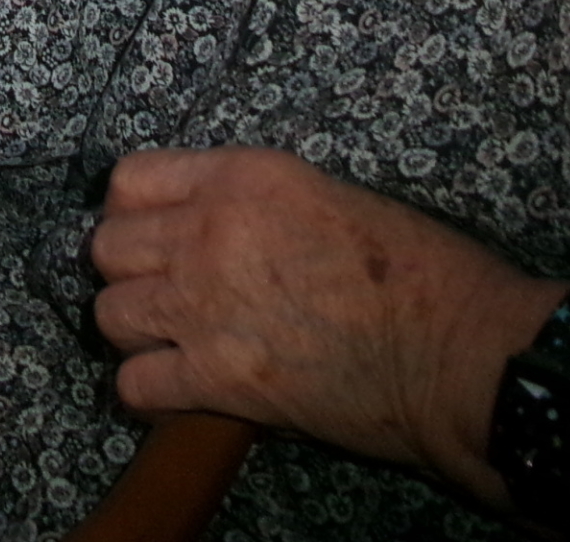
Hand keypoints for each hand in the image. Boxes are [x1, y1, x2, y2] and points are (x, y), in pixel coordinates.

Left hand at [90, 148, 567, 507]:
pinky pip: (135, 384)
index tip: (152, 235)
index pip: (129, 180)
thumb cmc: (423, 276)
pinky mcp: (220, 377)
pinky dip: (150, 392)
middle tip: (164, 293)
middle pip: (106, 248)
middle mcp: (210, 232)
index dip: (133, 212)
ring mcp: (207, 305)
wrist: (463, 353)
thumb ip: (252, 206)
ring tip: (173, 342)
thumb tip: (212, 229)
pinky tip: (180, 390)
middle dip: (130, 272)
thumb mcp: (327, 197)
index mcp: (243, 177)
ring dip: (137, 330)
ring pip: (110, 314)